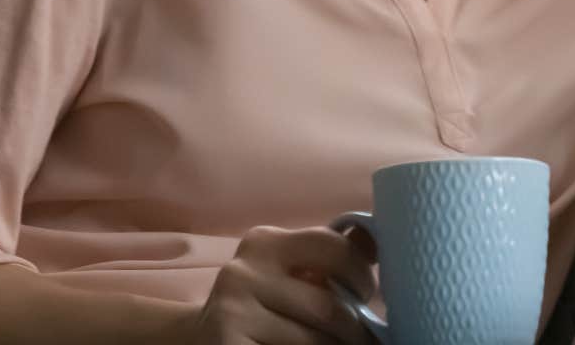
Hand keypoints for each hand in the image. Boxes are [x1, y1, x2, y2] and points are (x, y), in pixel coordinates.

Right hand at [180, 223, 379, 343]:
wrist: (196, 337)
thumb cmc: (258, 301)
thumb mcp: (286, 269)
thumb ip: (326, 256)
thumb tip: (378, 240)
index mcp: (265, 242)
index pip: (333, 247)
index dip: (361, 276)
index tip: (367, 295)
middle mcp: (244, 272)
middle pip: (327, 307)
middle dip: (354, 328)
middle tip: (364, 338)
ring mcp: (232, 312)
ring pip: (313, 342)